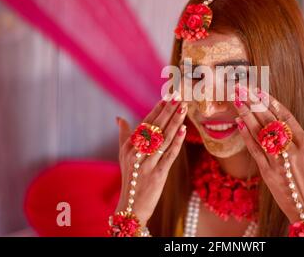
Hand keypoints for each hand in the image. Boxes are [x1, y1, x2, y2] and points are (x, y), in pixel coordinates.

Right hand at [115, 95, 186, 225]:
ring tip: (184, 108)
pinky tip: (183, 129)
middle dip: (168, 111)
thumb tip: (119, 118)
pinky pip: (169, 155)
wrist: (131, 207)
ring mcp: (147, 164)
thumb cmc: (130, 179)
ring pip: (163, 139)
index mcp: (129, 146)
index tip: (167, 96)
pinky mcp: (158, 175)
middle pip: (155, 128)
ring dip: (175, 122)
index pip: (145, 123)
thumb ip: (123, 135)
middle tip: (178, 96)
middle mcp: (137, 153)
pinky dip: (177, 142)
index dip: (157, 109)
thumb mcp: (123, 157)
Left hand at [233, 86, 303, 235]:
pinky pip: (255, 152)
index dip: (273, 103)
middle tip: (243, 87)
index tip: (262, 90)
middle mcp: (291, 153)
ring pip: (260, 135)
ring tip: (237, 99)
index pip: (287, 119)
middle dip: (255, 103)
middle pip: (270, 122)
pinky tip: (239, 123)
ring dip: (247, 115)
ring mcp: (278, 164)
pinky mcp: (268, 175)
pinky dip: (246, 137)